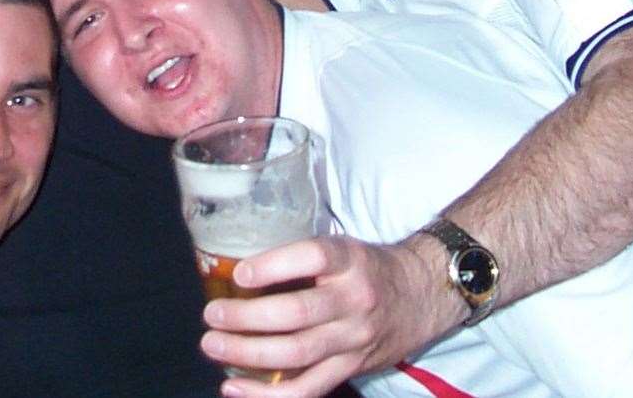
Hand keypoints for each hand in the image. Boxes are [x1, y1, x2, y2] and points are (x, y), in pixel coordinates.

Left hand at [200, 236, 440, 397]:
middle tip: (212, 316)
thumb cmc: (365, 267)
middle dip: (248, 318)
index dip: (274, 266)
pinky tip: (235, 389)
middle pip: (298, 314)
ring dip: (249, 354)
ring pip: (297, 354)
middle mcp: (353, 300)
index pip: (313, 258)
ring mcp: (353, 340)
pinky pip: (308, 389)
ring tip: (213, 346)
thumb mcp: (342, 248)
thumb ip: (301, 258)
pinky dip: (268, 395)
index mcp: (348, 260)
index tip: (239, 273)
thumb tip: (235, 265)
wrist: (420, 296)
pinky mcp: (351, 369)